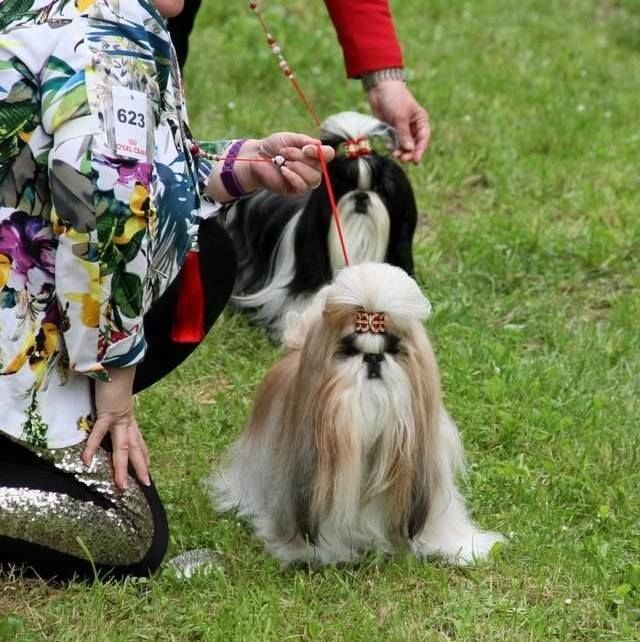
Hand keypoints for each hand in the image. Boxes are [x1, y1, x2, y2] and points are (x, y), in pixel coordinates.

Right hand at [82, 366, 150, 489]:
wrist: (117, 363)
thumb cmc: (113, 377)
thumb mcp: (114, 396)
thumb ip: (112, 404)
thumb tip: (108, 404)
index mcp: (128, 416)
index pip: (138, 439)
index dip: (143, 453)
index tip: (148, 466)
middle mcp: (127, 420)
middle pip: (135, 448)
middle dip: (140, 467)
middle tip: (147, 484)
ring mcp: (119, 417)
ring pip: (122, 447)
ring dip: (122, 468)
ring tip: (121, 485)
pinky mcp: (108, 412)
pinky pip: (99, 433)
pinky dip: (91, 447)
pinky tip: (86, 460)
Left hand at [208, 134, 334, 200]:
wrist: (256, 157)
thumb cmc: (272, 147)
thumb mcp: (289, 139)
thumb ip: (304, 141)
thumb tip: (318, 145)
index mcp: (313, 155)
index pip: (328, 154)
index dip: (320, 152)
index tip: (306, 148)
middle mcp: (312, 168)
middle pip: (320, 166)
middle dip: (301, 158)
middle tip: (284, 152)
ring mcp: (305, 181)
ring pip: (314, 178)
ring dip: (298, 168)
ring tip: (283, 162)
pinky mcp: (295, 190)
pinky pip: (302, 186)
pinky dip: (293, 177)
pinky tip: (283, 171)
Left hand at [366, 81, 430, 163]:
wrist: (380, 88)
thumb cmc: (395, 99)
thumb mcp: (400, 117)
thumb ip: (404, 134)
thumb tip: (409, 149)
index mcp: (420, 120)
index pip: (423, 138)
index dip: (420, 150)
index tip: (415, 160)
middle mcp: (413, 126)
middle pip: (414, 144)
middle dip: (409, 153)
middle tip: (403, 159)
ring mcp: (402, 128)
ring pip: (404, 145)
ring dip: (400, 152)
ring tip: (395, 156)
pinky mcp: (392, 129)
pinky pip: (394, 142)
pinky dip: (393, 147)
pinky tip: (389, 149)